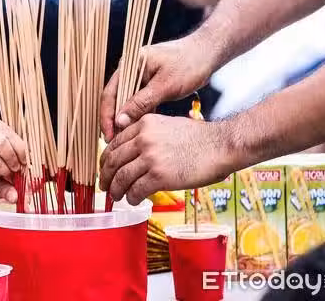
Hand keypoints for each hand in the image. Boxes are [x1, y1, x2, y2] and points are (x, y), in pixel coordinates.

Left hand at [99, 114, 232, 205]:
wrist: (220, 145)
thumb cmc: (200, 138)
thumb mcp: (168, 126)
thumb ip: (150, 136)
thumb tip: (136, 154)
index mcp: (144, 124)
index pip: (115, 143)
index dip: (107, 159)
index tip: (106, 168)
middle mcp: (144, 139)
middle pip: (113, 160)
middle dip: (105, 176)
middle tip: (104, 186)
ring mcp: (150, 157)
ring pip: (121, 177)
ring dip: (116, 190)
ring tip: (117, 196)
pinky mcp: (159, 176)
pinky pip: (136, 190)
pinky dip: (131, 198)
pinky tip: (134, 200)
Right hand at [100, 35, 213, 140]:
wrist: (208, 54)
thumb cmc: (189, 63)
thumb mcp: (165, 85)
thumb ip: (142, 103)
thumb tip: (120, 121)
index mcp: (130, 65)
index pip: (110, 93)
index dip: (107, 116)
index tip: (108, 135)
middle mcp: (131, 71)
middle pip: (116, 99)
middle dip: (115, 121)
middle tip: (114, 142)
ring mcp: (140, 78)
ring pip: (127, 103)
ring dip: (126, 120)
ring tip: (125, 140)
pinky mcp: (150, 85)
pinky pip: (139, 103)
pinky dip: (139, 116)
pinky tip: (139, 131)